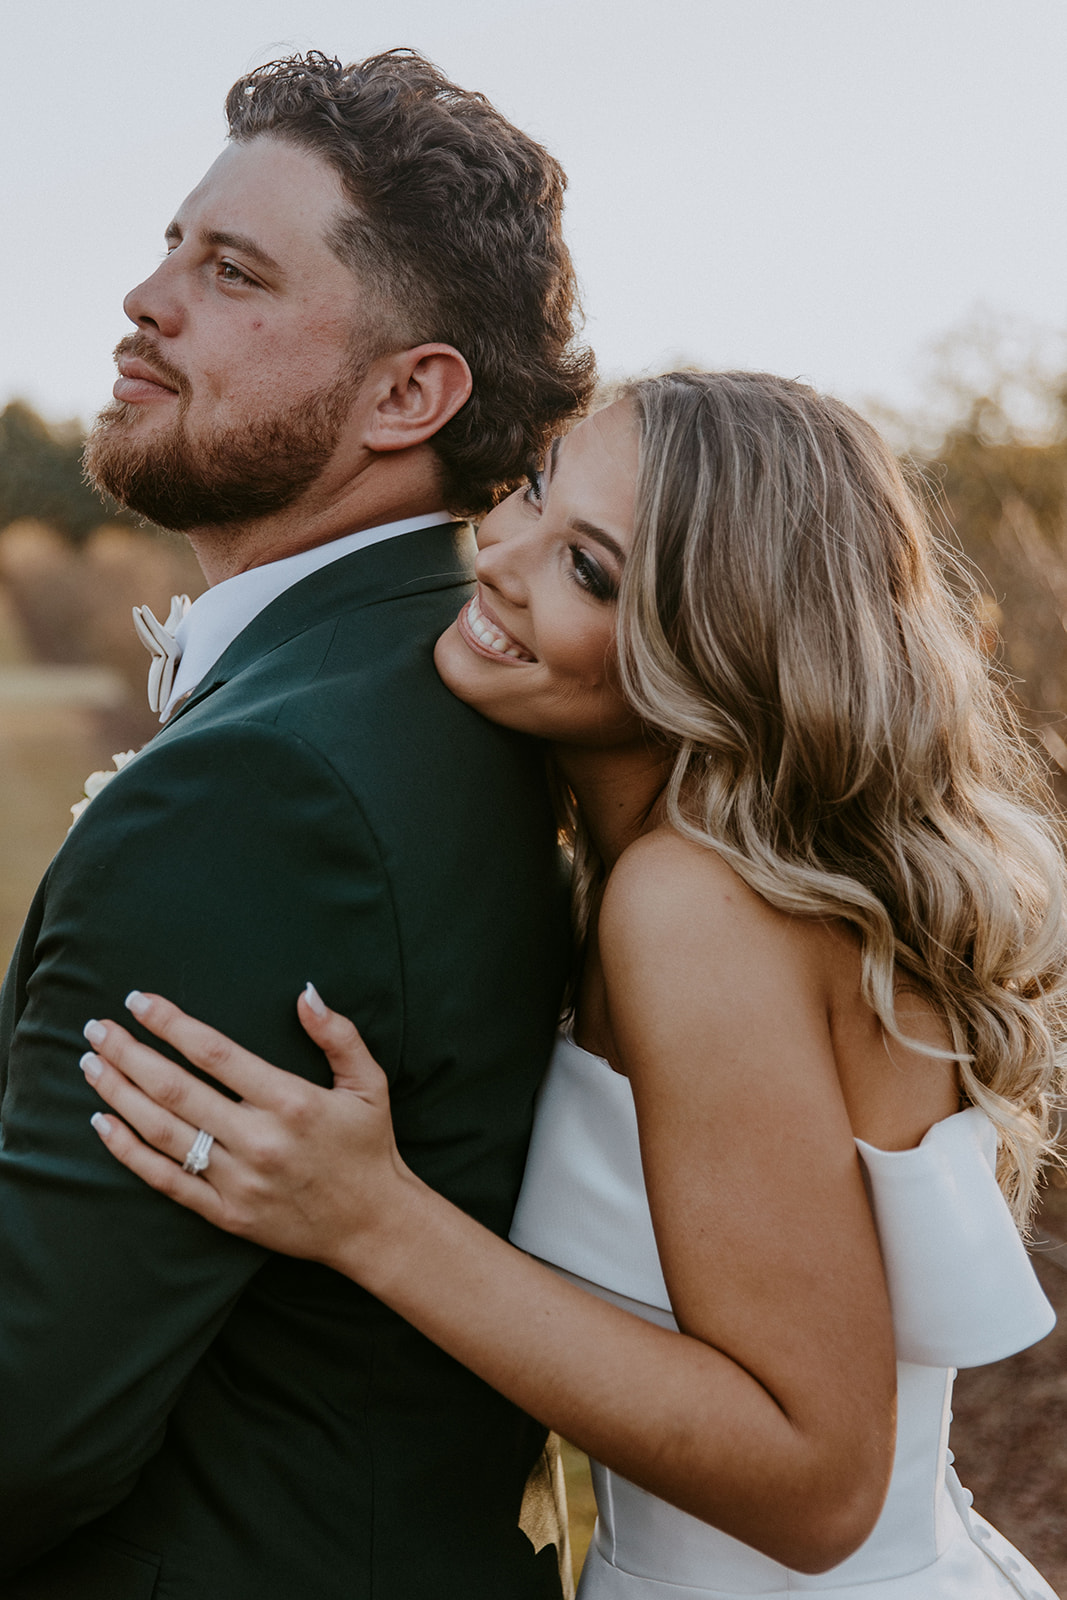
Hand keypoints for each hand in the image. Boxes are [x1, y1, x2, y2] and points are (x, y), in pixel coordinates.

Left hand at [81, 986, 408, 1271]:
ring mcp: (238, 1181)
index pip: (216, 1053)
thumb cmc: (368, 1146)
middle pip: (176, 1090)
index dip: (172, 1024)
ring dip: (119, 1095)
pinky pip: (166, 1181)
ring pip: (163, 1133)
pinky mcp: (226, 1214)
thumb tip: (305, 992)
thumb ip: (338, 1035)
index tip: (140, 1002)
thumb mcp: (368, 1083)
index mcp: (291, 1101)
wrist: (372, 1224)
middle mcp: (259, 1140)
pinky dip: (129, 1152)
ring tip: (91, 1065)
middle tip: (96, 1028)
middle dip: (129, 1054)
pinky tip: (102, 1124)